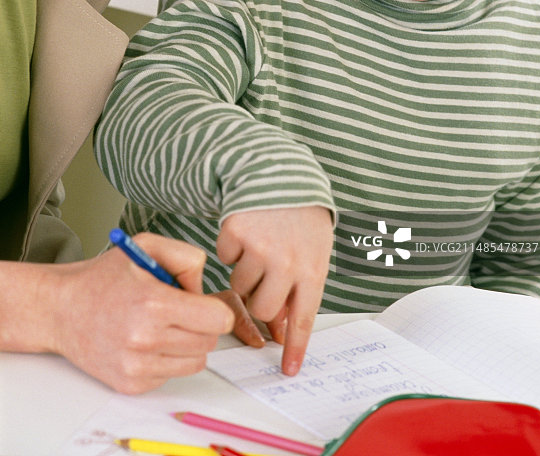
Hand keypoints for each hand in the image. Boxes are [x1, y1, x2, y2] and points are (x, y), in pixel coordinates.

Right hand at [45, 233, 233, 392]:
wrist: (61, 309)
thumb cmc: (105, 277)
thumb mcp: (146, 246)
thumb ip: (187, 258)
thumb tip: (205, 292)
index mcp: (154, 303)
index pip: (218, 320)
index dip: (215, 309)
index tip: (202, 304)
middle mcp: (145, 339)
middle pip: (209, 342)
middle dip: (201, 325)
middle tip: (180, 311)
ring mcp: (137, 366)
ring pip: (195, 362)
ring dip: (186, 344)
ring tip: (162, 325)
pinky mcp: (130, 384)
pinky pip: (171, 374)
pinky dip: (166, 359)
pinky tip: (145, 342)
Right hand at [216, 206, 332, 375]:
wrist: (280, 173)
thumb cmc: (300, 218)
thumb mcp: (312, 251)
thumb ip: (299, 288)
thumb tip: (279, 327)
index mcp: (312, 268)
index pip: (303, 318)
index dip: (295, 346)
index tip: (288, 370)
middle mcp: (287, 261)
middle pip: (263, 308)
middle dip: (259, 298)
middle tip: (264, 275)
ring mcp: (259, 247)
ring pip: (240, 285)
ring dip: (246, 270)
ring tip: (260, 245)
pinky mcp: (235, 232)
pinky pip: (224, 258)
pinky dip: (232, 248)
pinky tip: (247, 230)